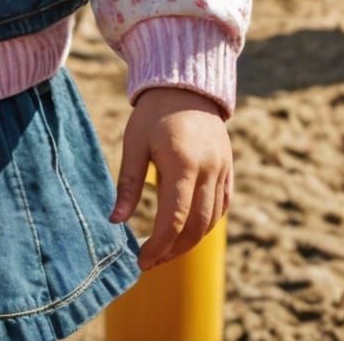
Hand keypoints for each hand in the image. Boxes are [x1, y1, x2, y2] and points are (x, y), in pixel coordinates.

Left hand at [112, 87, 232, 268]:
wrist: (185, 83)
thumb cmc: (154, 112)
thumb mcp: (135, 142)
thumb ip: (128, 183)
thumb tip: (115, 221)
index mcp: (182, 163)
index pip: (174, 218)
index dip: (158, 245)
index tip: (141, 260)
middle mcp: (208, 170)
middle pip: (196, 226)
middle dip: (174, 249)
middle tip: (151, 261)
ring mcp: (222, 170)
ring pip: (212, 220)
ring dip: (190, 242)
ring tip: (166, 249)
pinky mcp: (228, 168)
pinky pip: (222, 206)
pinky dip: (207, 224)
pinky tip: (189, 231)